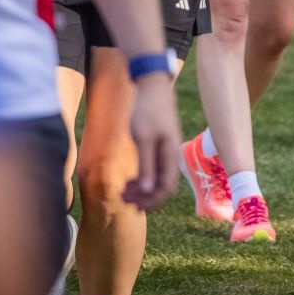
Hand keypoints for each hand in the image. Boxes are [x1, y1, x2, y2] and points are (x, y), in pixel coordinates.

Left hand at [123, 73, 181, 210]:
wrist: (152, 88)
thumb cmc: (148, 111)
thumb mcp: (143, 139)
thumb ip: (145, 166)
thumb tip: (146, 191)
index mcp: (170, 156)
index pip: (166, 189)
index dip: (151, 202)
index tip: (133, 207)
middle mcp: (171, 157)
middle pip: (162, 188)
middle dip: (144, 198)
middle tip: (122, 201)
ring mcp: (165, 152)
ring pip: (156, 180)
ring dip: (141, 190)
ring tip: (122, 193)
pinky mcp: (159, 147)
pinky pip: (152, 170)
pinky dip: (141, 179)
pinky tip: (128, 181)